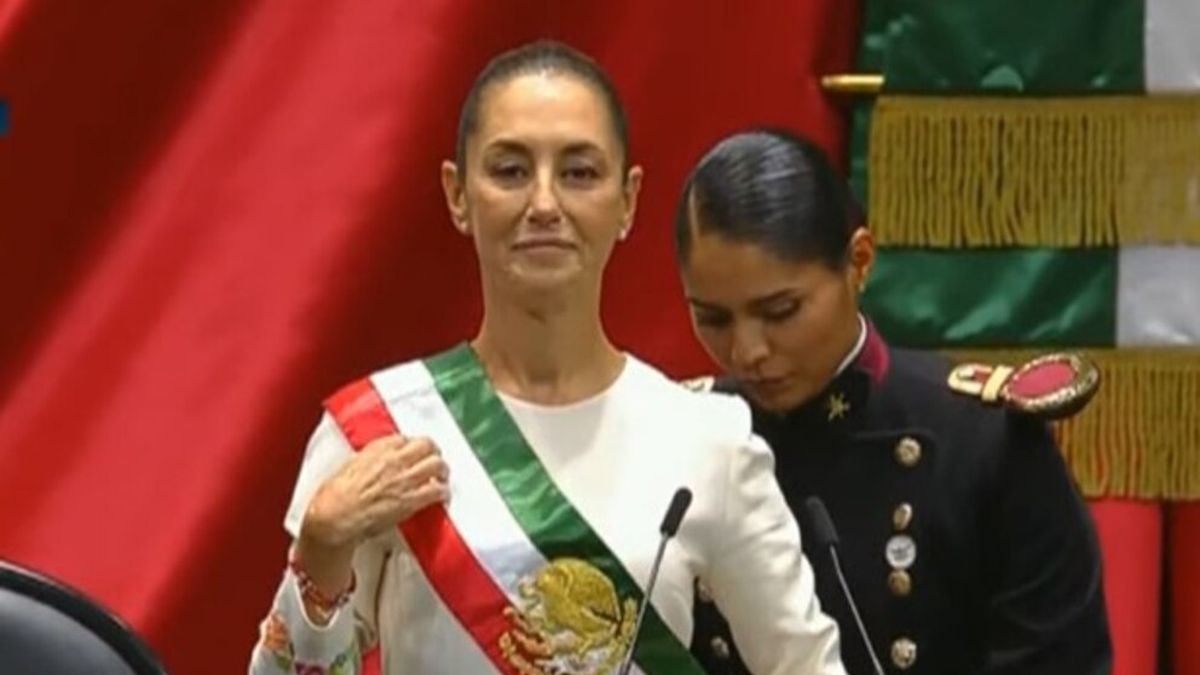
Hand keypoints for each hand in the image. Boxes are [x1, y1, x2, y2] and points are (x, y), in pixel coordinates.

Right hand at [301, 434, 450, 548]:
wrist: (334, 517)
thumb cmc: (335, 496)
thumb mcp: (350, 466)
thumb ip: (370, 459)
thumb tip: (379, 461)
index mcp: (376, 449)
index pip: (404, 438)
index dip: (411, 446)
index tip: (413, 453)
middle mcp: (393, 460)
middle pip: (426, 445)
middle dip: (432, 452)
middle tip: (434, 460)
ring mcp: (404, 479)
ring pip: (437, 465)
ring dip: (442, 471)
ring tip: (441, 477)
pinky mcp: (410, 500)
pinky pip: (437, 490)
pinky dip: (443, 492)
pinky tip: (442, 496)